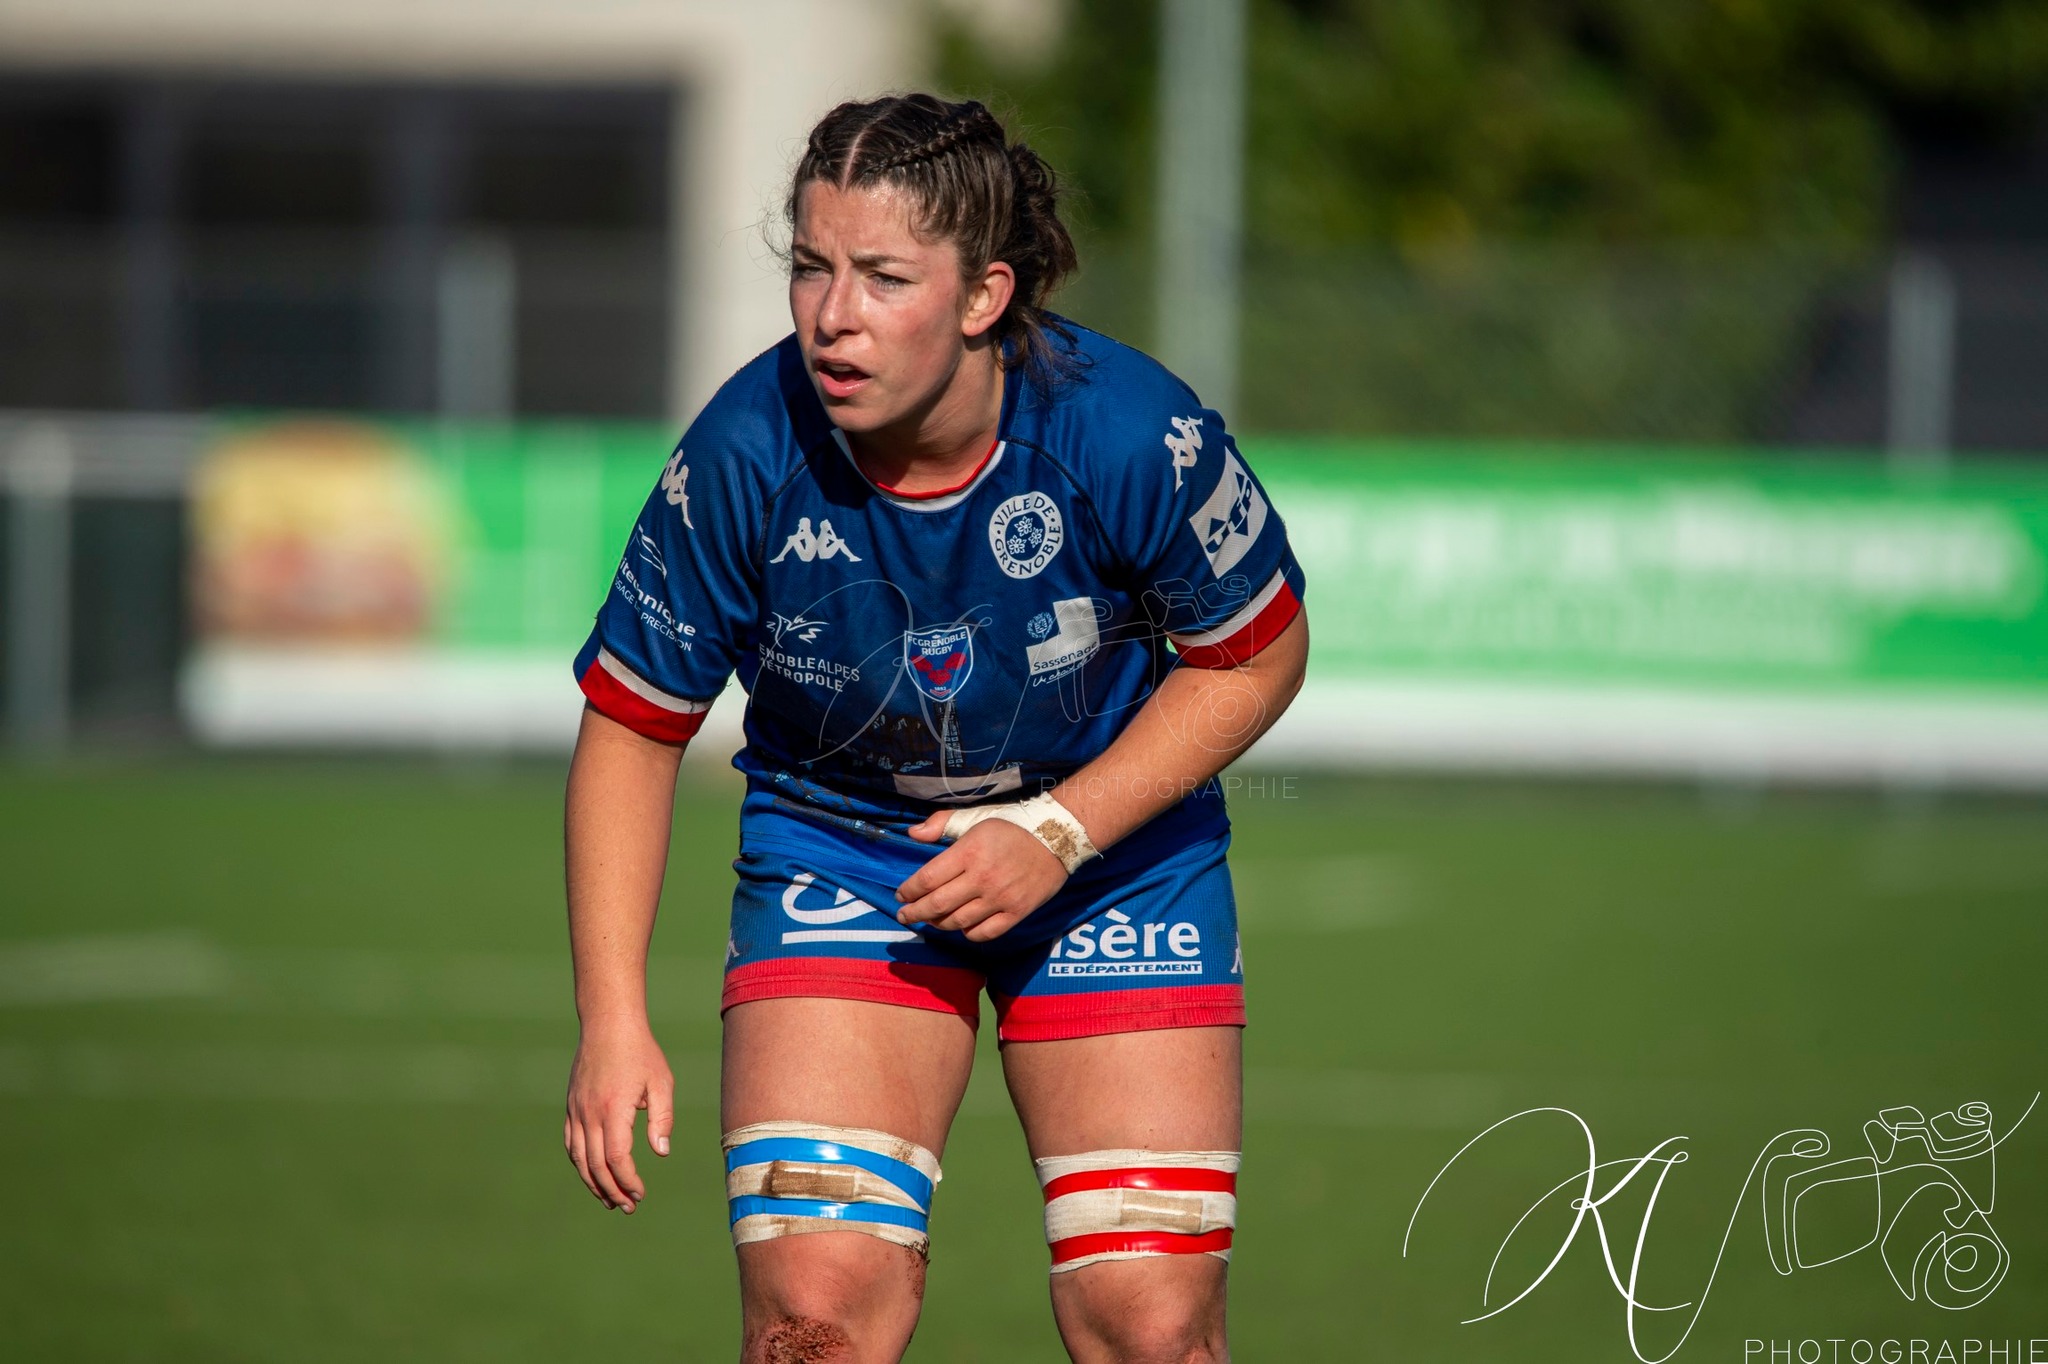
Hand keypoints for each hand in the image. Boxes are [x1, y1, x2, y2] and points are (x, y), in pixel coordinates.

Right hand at [564, 1017, 673, 1213]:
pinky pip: (571, 1143)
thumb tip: (661, 1153)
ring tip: (609, 1200)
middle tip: (627, 1207)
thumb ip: (662, 1119)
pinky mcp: (571, 1106)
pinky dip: (580, 1164)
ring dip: (593, 1183)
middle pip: (595, 1165)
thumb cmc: (641, 1052)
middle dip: (612, 1190)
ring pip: (579, 1158)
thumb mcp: (661, 1082)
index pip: (616, 1158)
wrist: (608, 1024)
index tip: (640, 1193)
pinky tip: (592, 1173)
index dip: (627, 1181)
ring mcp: (576, 1110)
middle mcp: (590, 1114)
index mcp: (613, 1109)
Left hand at [895, 813, 1068, 941]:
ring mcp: (1000, 898)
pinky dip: (968, 933)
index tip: (901, 895)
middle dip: (915, 913)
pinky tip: (962, 927)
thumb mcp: (975, 816)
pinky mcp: (1017, 912)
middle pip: (937, 905)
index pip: (927, 879)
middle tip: (905, 915)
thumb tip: (912, 833)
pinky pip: (985, 933)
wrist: (1057, 836)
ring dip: (938, 923)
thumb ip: (942, 823)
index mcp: (969, 852)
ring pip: (958, 922)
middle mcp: (982, 878)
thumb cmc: (1012, 824)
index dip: (909, 890)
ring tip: (930, 920)